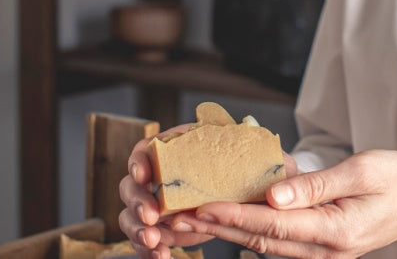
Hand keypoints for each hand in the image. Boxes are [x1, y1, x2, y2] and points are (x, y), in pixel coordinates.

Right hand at [118, 125, 300, 258]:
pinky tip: (160, 256)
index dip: (140, 161)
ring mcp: (160, 203)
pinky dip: (149, 249)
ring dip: (137, 229)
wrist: (256, 196)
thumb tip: (264, 163)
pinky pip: (147, 239)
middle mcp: (163, 175)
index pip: (147, 148)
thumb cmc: (255, 170)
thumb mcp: (259, 160)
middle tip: (151, 217)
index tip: (144, 175)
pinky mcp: (165, 227)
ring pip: (132, 215)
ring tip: (154, 242)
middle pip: (132, 184)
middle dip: (137, 201)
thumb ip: (259, 157)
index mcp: (179, 149)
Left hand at [168, 149, 396, 257]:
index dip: (233, 217)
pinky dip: (250, 230)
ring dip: (228, 231)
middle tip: (178, 218)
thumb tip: (272, 195)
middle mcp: (324, 249)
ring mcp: (323, 251)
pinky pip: (280, 240)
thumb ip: (315, 185)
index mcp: (334, 230)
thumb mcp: (362, 171)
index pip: (272, 225)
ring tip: (192, 220)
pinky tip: (228, 218)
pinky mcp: (322, 244)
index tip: (201, 208)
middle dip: (218, 229)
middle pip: (260, 240)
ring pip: (266, 244)